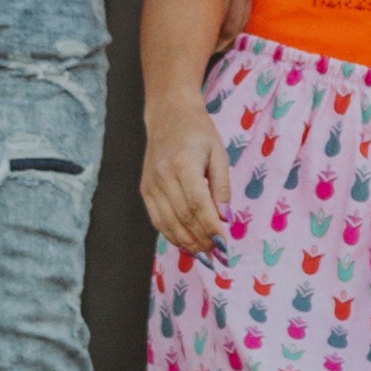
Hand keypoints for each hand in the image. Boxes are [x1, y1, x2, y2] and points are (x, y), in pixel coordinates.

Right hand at [141, 95, 231, 256]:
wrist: (168, 115)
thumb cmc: (198, 132)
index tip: (225, 245)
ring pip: (168, 223)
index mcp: (183, 165)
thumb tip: (226, 219)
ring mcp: (151, 184)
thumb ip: (222, 187)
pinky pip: (157, 220)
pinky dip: (172, 235)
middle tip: (217, 256)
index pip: (198, 205)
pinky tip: (186, 244)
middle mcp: (163, 177)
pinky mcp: (145, 190)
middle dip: (201, 240)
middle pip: (182, 218)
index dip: (211, 228)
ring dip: (187, 243)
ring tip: (204, 256)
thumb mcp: (218, 154)